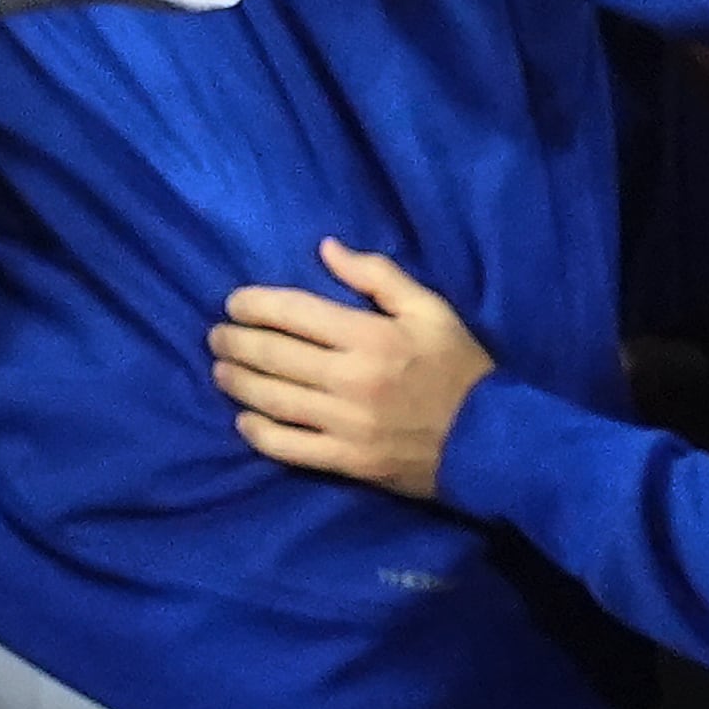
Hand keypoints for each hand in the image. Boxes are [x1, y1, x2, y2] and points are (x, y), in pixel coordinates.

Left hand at [207, 239, 493, 500]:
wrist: (492, 443)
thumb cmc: (459, 369)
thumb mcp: (430, 308)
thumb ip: (377, 275)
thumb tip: (326, 248)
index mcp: (369, 336)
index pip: (293, 313)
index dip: (254, 305)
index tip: (233, 303)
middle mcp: (349, 379)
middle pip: (273, 356)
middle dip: (236, 342)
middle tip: (216, 336)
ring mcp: (345, 424)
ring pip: (273, 400)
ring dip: (238, 383)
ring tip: (220, 371)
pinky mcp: (347, 460)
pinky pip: (289, 447)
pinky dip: (259, 433)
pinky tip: (244, 420)